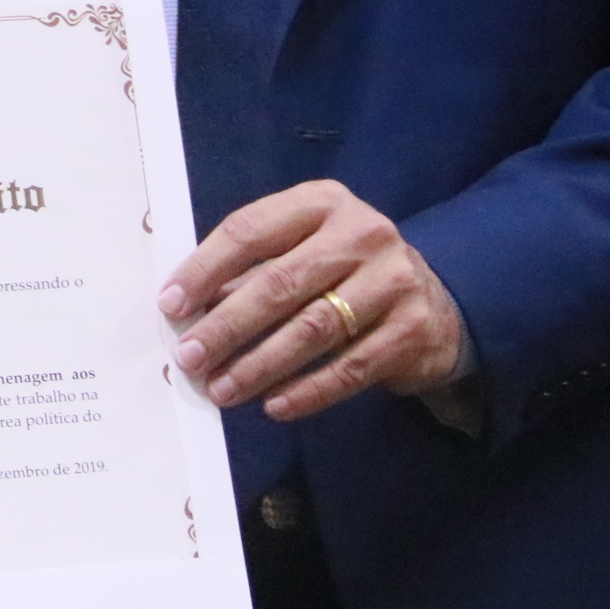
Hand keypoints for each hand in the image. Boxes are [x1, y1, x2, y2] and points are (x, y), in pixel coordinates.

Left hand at [158, 178, 467, 422]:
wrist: (438, 299)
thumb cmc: (346, 272)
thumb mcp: (304, 251)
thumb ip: (251, 273)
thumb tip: (187, 313)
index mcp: (321, 202)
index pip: (250, 231)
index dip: (204, 269)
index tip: (171, 305)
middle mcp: (361, 232)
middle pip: (279, 282)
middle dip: (227, 325)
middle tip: (190, 358)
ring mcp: (393, 279)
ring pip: (313, 328)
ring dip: (260, 365)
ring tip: (222, 389)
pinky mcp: (413, 327)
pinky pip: (350, 368)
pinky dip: (308, 391)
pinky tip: (274, 406)